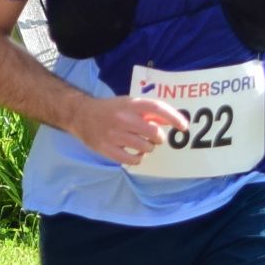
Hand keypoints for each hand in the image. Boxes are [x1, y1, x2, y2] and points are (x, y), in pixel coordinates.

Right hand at [69, 92, 186, 168]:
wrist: (80, 115)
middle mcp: (123, 118)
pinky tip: (133, 153)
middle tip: (152, 136)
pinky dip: (138, 158)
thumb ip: (149, 112)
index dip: (174, 118)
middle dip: (158, 137)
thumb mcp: (129, 104)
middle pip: (154, 133)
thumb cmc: (110, 109)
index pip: (158, 108)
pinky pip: (133, 160)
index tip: (183, 127)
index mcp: (130, 104)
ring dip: (147, 148)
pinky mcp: (107, 149)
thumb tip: (172, 120)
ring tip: (139, 143)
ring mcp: (114, 135)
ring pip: (146, 148)